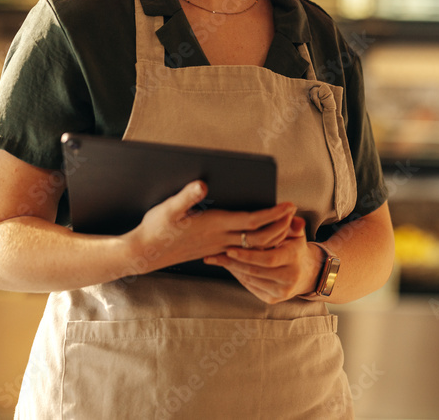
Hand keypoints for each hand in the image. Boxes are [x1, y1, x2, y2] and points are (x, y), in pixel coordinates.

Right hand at [122, 180, 295, 274]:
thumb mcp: (168, 208)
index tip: (289, 205)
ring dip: (272, 235)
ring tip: (284, 223)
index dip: (273, 214)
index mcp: (215, 225)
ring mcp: (218, 247)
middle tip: (294, 213)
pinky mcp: (213, 251)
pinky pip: (243, 250)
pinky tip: (261, 240)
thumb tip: (201, 184)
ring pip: (253, 246)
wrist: (144, 254)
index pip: (252, 222)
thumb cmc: (155, 229)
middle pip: (260, 236)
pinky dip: (257, 245)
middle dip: (280, 225)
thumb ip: (187, 196)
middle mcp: (220, 238)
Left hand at [203, 216, 324, 303]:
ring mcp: (281, 291)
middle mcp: (290, 277)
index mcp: (294, 258)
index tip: (230, 249)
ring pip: (251, 280)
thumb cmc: (294, 248)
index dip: (248, 256)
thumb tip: (291, 212)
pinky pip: (251, 287)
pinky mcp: (272, 299)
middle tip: (217, 254)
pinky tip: (230, 267)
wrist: (305, 273)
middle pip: (256, 271)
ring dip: (233, 269)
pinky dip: (239, 276)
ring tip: (219, 258)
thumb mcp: (296, 234)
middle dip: (235, 263)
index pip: (268, 259)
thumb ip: (291, 222)